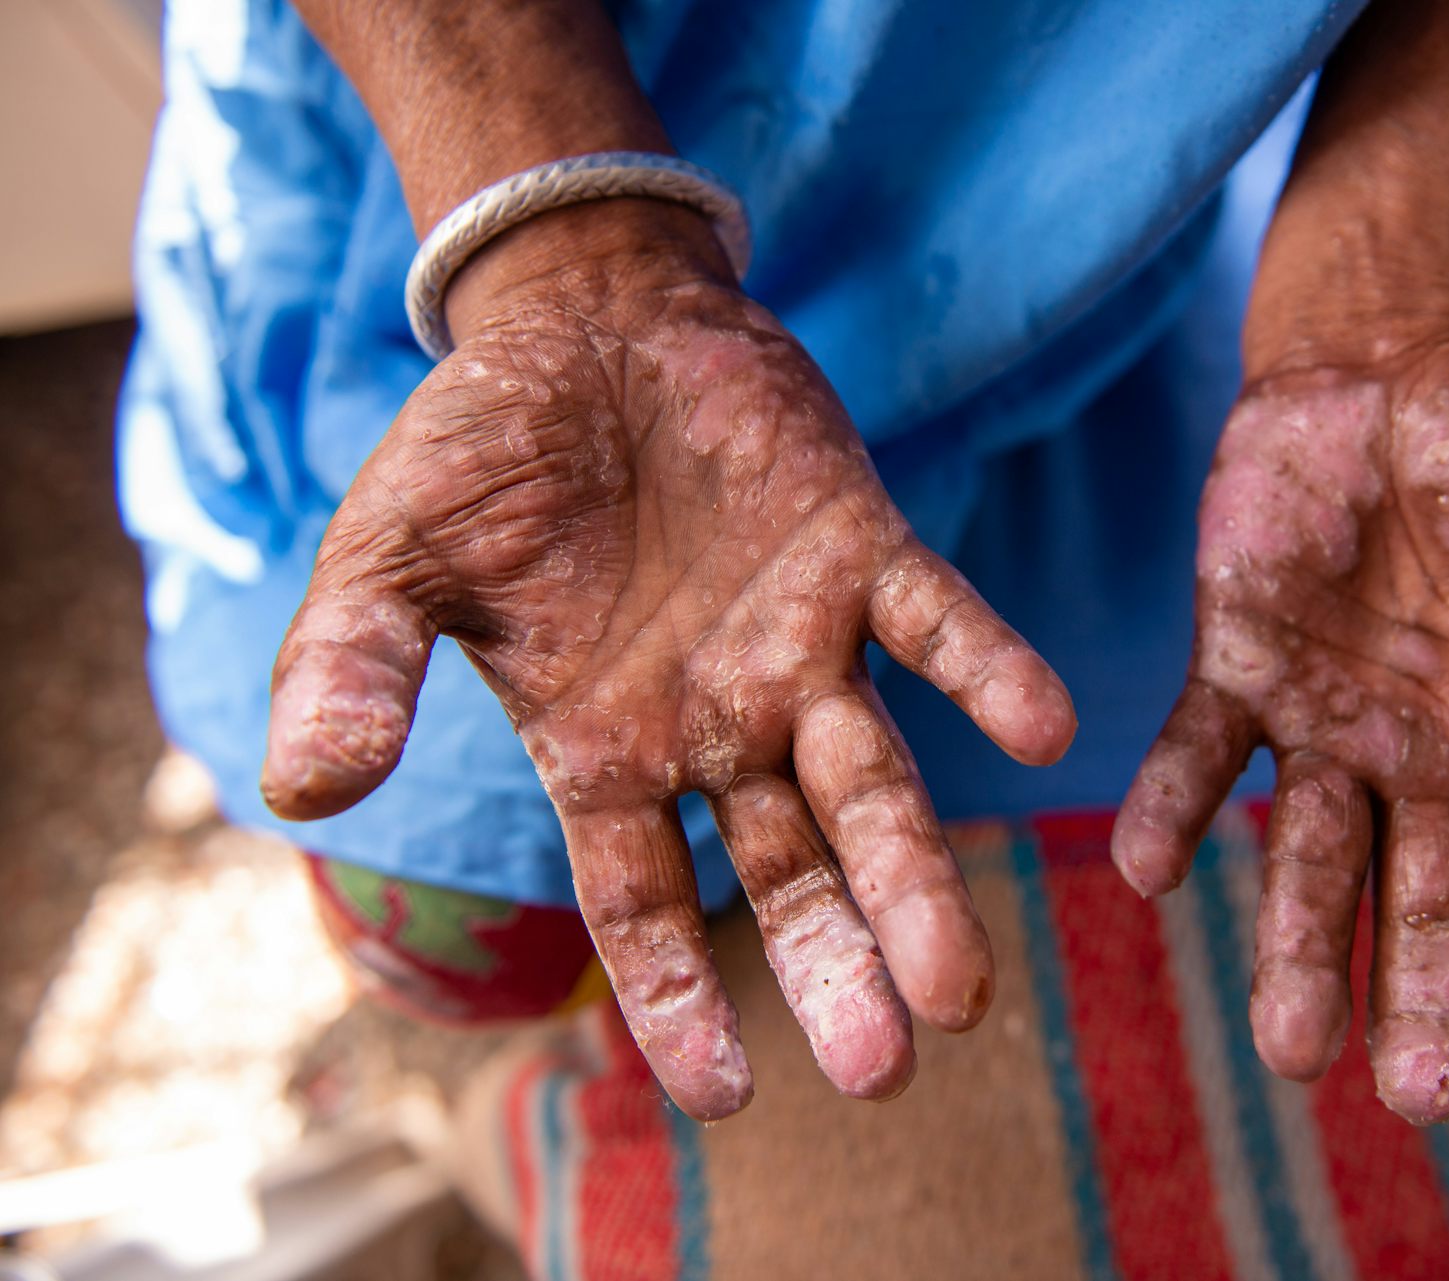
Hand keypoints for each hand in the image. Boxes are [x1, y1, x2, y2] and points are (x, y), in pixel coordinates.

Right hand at [260, 209, 1075, 1118]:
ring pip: (873, 782)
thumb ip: (351, 667)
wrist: (586, 318)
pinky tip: (1047, 731)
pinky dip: (989, 673)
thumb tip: (299, 790)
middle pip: (786, 872)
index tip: (725, 1096)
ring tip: (962, 987)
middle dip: (831, 961)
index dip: (676, 999)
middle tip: (886, 1065)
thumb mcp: (391, 559)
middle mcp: (719, 724)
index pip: (645, 906)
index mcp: (608, 752)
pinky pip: (938, 624)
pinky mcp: (863, 551)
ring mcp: (799, 646)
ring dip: (915, 874)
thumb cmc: (481, 453)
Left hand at [1114, 336, 1448, 1121]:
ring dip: (1297, 947)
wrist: (1384, 368)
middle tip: (1418, 1096)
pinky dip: (1173, 807)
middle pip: (1429, 896)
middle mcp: (1425, 756)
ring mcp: (1325, 722)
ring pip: (1310, 853)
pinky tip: (1149, 870)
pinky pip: (1199, 752)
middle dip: (1425, 991)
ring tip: (1287, 1053)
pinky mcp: (1236, 668)